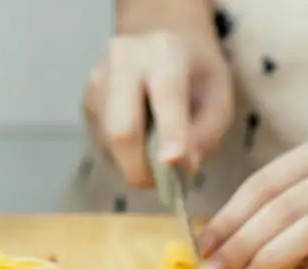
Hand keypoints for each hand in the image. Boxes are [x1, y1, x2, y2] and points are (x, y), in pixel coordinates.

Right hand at [84, 28, 233, 186]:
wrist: (162, 44)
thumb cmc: (197, 75)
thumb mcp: (220, 97)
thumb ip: (207, 132)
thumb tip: (181, 166)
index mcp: (165, 51)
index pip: (166, 94)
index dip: (171, 131)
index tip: (174, 161)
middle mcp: (123, 60)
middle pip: (122, 127)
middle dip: (142, 167)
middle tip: (164, 184)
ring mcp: (98, 82)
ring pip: (110, 142)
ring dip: (135, 163)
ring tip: (158, 153)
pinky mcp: (87, 102)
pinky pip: (104, 144)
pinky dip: (125, 156)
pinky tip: (143, 139)